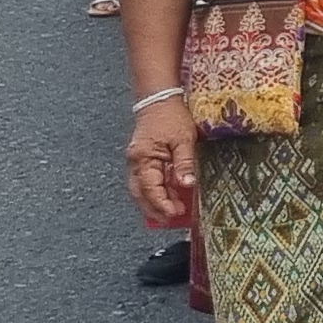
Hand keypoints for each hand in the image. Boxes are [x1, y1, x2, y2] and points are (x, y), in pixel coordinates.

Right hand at [126, 99, 199, 225]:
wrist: (158, 100)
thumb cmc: (172, 117)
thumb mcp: (183, 139)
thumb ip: (184, 162)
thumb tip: (187, 184)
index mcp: (143, 158)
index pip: (150, 188)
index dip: (161, 203)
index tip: (175, 214)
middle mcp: (134, 163)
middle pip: (139, 193)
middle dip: (153, 209)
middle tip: (170, 221)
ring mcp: (135, 162)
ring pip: (139, 190)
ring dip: (152, 203)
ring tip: (169, 215)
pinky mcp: (141, 160)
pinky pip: (143, 181)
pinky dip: (153, 192)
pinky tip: (165, 198)